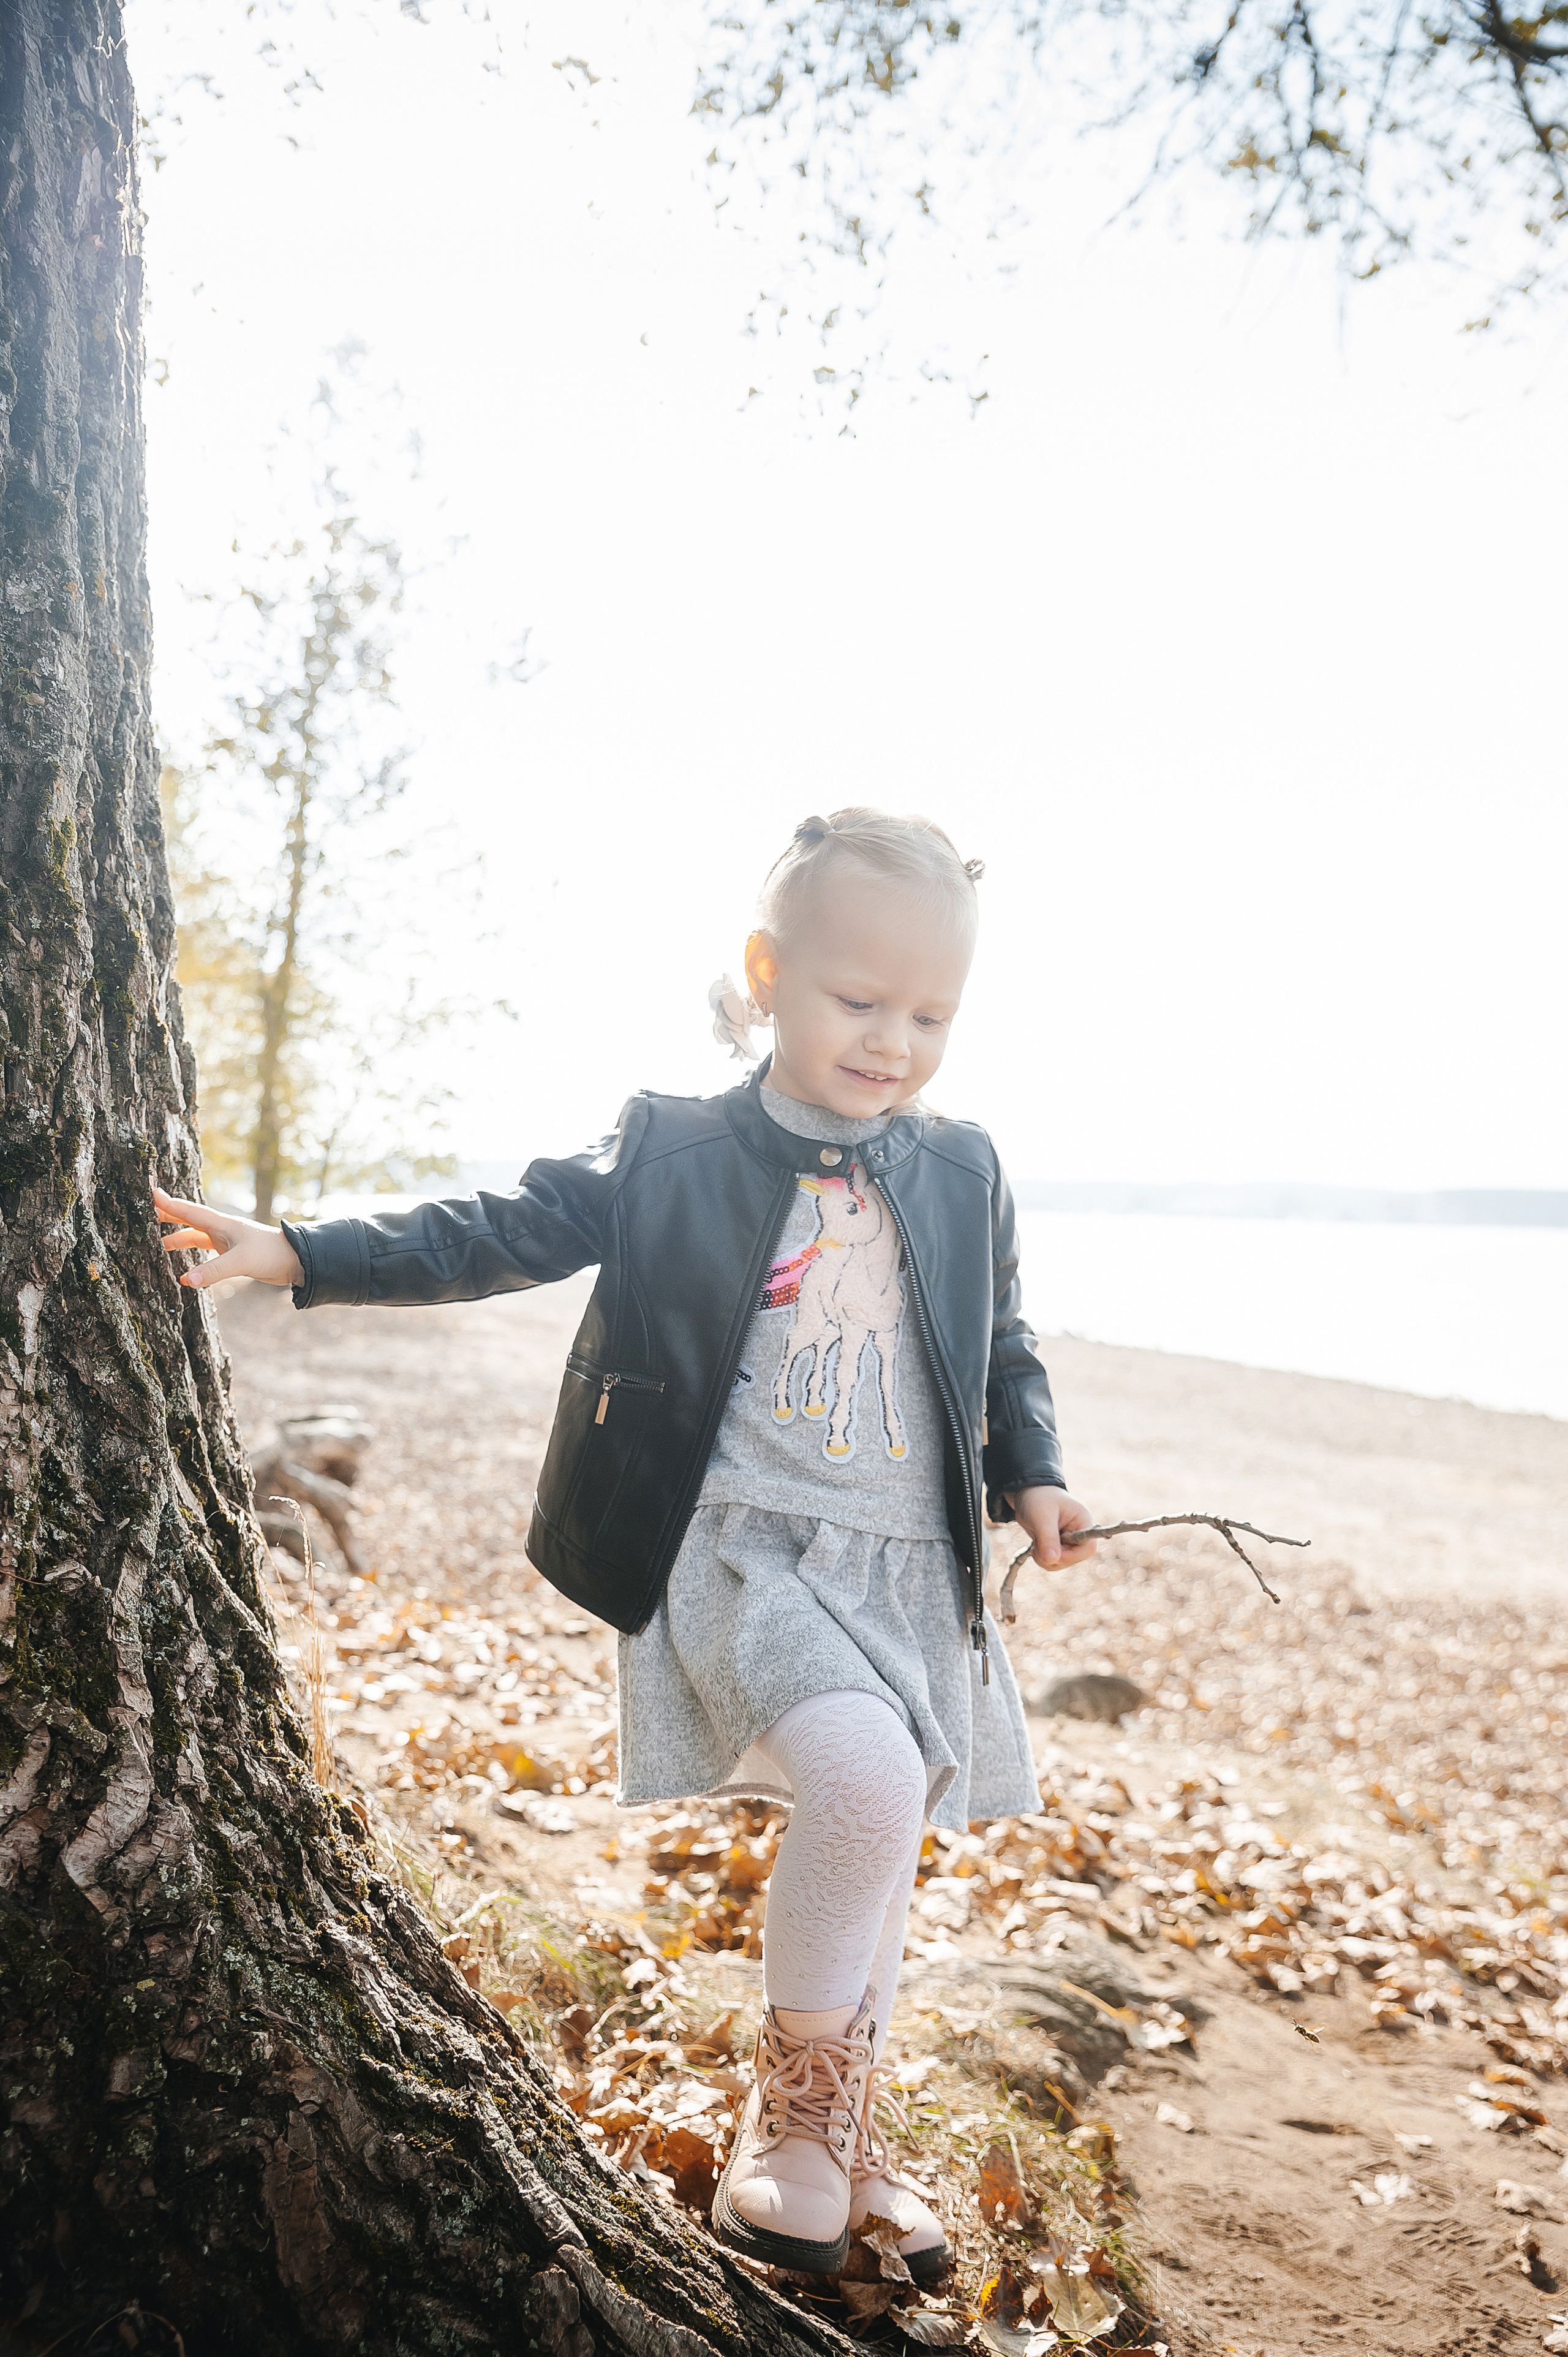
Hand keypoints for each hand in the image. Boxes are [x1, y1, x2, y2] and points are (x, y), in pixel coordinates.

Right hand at [153, 1185, 303, 1290]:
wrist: (296, 1260)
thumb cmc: (271, 1253)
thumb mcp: (241, 1261)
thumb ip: (214, 1271)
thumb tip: (186, 1281)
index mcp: (221, 1224)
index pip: (189, 1211)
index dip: (169, 1203)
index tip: (150, 1193)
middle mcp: (221, 1229)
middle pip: (189, 1220)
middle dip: (168, 1217)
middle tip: (146, 1215)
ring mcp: (226, 1241)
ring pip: (195, 1237)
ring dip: (177, 1239)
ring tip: (157, 1245)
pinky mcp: (231, 1254)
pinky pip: (205, 1253)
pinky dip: (192, 1258)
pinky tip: (184, 1270)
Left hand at [1005, 1486, 1097, 1570]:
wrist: (1028, 1493)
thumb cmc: (1038, 1499)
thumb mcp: (1041, 1516)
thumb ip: (1048, 1538)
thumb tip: (1052, 1561)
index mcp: (1083, 1522)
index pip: (1089, 1548)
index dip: (1072, 1556)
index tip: (1053, 1554)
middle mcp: (1080, 1534)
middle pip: (1074, 1559)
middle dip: (1054, 1556)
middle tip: (1038, 1543)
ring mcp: (1070, 1542)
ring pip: (1062, 1563)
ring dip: (1045, 1558)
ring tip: (1037, 1541)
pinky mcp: (1060, 1547)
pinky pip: (1054, 1562)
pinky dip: (1042, 1558)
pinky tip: (1037, 1544)